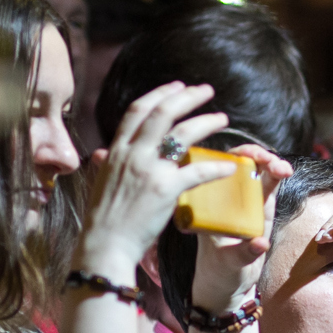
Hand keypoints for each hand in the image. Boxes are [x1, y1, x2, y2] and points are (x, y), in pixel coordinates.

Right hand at [78, 82, 235, 276]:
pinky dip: (216, 167)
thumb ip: (108, 164)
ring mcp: (149, 171)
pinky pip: (198, 172)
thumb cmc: (104, 220)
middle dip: (187, 97)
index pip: (138, 110)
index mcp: (116, 151)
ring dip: (206, 122)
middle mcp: (132, 155)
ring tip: (222, 118)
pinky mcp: (165, 190)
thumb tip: (102, 154)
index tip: (177, 86)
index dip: (159, 94)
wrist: (104, 246)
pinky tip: (230, 167)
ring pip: (182, 134)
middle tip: (206, 90)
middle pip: (162, 112)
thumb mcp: (102, 183)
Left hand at [192, 144, 292, 310]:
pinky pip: (269, 188)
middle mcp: (227, 199)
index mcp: (210, 204)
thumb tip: (260, 242)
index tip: (247, 158)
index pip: (220, 170)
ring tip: (283, 168)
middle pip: (242, 166)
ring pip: (258, 175)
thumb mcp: (228, 264)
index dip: (234, 158)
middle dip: (257, 157)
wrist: (226, 287)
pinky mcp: (261, 212)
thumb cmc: (219, 272)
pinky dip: (277, 177)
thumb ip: (244, 253)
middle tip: (271, 161)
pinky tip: (285, 172)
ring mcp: (246, 204)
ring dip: (271, 165)